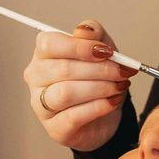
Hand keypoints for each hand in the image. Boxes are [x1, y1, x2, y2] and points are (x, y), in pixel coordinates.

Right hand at [23, 19, 137, 150]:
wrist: (106, 113)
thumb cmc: (98, 78)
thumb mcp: (101, 50)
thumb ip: (94, 34)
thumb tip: (84, 31)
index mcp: (44, 53)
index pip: (49, 44)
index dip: (80, 47)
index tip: (106, 52)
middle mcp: (36, 78)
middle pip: (62, 69)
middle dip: (99, 70)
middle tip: (122, 72)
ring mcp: (41, 105)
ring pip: (66, 93)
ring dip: (100, 88)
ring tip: (118, 87)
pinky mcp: (54, 128)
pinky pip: (74, 116)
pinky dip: (98, 107)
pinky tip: (111, 102)